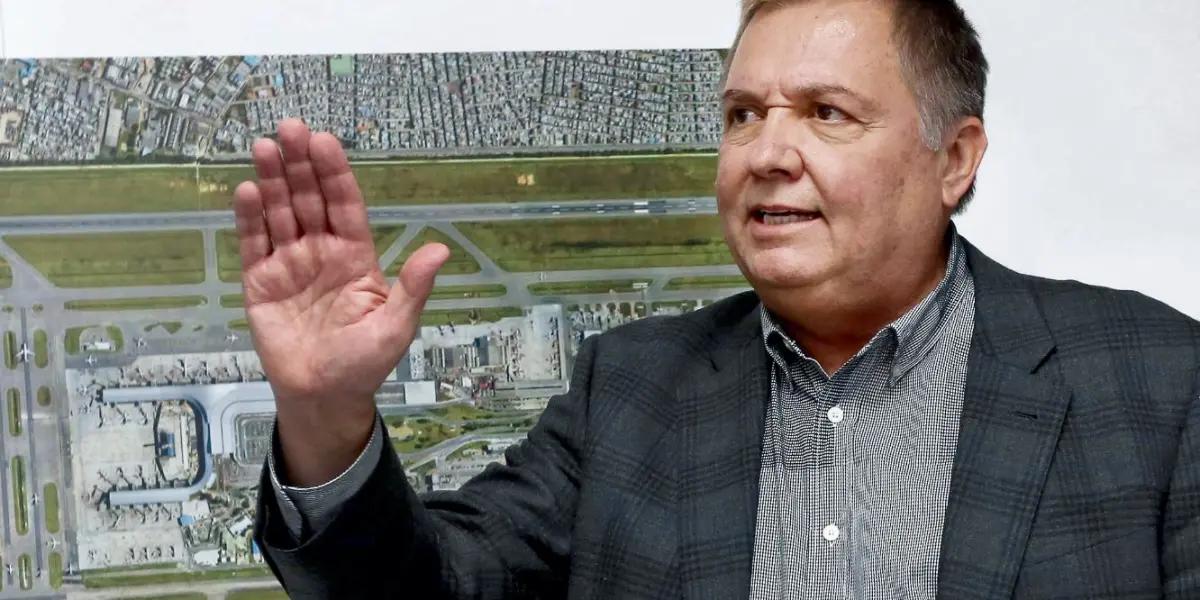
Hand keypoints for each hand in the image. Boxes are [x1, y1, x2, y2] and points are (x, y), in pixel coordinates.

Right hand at [233, 118, 448, 483]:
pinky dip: (249, 217)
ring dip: (273, 180)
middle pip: (309, 199)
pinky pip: (254, 243)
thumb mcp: (396, 325)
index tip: (325, 141)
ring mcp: (289, 264)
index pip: (345, 205)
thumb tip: (441, 249)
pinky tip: (248, 189)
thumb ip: (413, 286)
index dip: (334, 173)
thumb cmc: (364, 362)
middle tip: (290, 128)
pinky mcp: (260, 282)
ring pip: (280, 213)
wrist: (323, 397)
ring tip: (264, 146)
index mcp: (355, 256)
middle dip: (300, 164)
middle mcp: (321, 252)